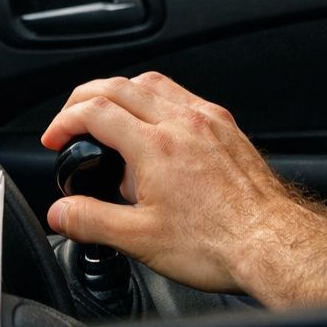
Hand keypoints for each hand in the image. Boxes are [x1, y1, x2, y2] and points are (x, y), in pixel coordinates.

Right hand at [40, 72, 326, 304]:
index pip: (96, 111)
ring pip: (154, 83)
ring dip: (122, 92)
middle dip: (85, 98)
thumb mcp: (140, 240)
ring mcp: (208, 121)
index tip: (54, 138)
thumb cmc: (217, 243)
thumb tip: (60, 212)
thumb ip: (92, 220)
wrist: (272, 242)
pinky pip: (184, 96)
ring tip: (109, 120)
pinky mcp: (227, 127)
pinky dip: (157, 100)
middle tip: (70, 120)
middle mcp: (183, 123)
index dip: (65, 121)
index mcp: (156, 146)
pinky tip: (157, 127)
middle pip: (120, 86)